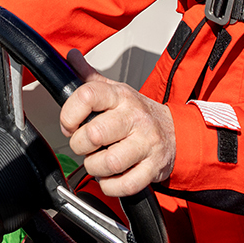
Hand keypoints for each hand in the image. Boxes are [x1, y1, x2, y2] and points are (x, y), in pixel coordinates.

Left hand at [59, 50, 175, 196]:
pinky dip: (110, 186)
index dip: (68, 114)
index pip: (87, 96)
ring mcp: (146, 143)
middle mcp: (134, 117)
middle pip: (94, 134)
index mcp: (121, 96)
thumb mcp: (116, 90)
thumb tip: (71, 56)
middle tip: (83, 146)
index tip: (68, 124)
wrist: (176, 132)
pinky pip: (125, 184)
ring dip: (94, 168)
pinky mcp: (154, 167)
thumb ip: (90, 77)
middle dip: (79, 145)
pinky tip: (110, 177)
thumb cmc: (139, 114)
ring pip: (108, 162)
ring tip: (96, 162)